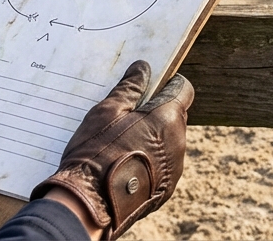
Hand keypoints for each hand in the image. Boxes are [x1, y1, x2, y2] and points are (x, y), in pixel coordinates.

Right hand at [32, 61, 193, 239]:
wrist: (90, 205)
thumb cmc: (96, 154)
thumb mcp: (106, 112)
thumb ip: (129, 88)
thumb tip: (143, 68)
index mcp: (168, 118)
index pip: (183, 90)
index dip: (168, 85)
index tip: (150, 86)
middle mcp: (179, 143)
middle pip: (176, 117)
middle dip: (157, 113)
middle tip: (128, 115)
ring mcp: (174, 169)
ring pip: (169, 142)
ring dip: (153, 138)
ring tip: (122, 143)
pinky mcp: (166, 189)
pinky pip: (163, 166)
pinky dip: (150, 161)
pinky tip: (125, 165)